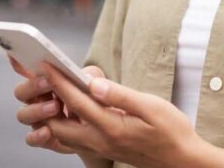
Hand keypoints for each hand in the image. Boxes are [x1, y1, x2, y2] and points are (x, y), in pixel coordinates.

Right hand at [9, 55, 109, 160]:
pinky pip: (31, 138)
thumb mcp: (94, 81)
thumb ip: (88, 74)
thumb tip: (78, 74)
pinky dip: (37, 135)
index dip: (18, 61)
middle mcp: (37, 99)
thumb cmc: (95, 98)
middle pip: (21, 91)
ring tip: (55, 106)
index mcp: (46, 81)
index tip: (14, 54)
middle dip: (32, 86)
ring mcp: (39, 119)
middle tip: (48, 82)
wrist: (102, 125)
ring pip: (23, 114)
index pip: (27, 69)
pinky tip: (47, 130)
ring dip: (36, 110)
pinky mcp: (45, 138)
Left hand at [39, 61, 206, 167]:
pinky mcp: (103, 149)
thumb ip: (121, 96)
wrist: (180, 160)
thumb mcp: (151, 107)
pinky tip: (71, 110)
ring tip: (53, 91)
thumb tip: (94, 84)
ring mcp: (100, 148)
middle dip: (46, 101)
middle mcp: (100, 141)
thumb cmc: (171, 131)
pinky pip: (74, 139)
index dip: (60, 82)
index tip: (48, 66)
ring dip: (53, 114)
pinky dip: (64, 123)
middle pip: (59, 124)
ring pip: (63, 134)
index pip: (77, 102)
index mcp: (111, 127)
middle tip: (43, 79)